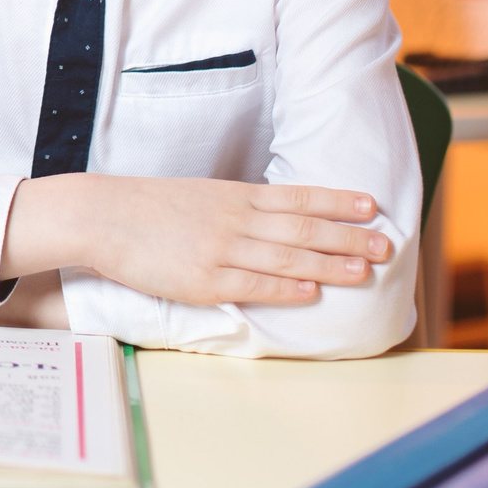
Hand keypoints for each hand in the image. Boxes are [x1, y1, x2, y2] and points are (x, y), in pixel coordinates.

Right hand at [3, 175, 389, 307]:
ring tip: (364, 270)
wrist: (101, 215)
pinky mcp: (201, 280)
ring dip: (329, 264)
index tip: (372, 204)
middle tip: (387, 244)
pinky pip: (251, 284)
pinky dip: (284, 287)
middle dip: (348, 236)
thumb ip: (235, 208)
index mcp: (234, 196)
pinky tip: (311, 291)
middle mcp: (234, 219)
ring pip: (286, 257)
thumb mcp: (198, 196)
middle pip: (302, 228)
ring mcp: (219, 250)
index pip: (297, 197)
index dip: (337, 201)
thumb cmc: (147, 207)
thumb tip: (272, 221)